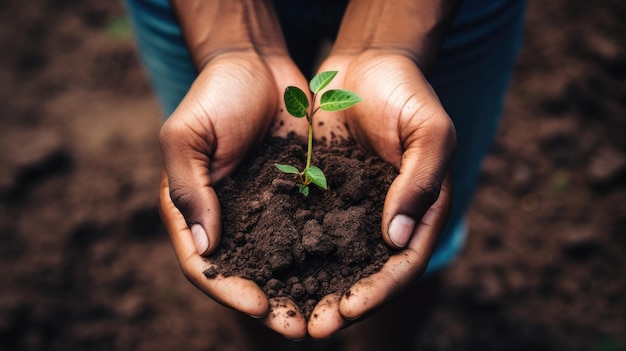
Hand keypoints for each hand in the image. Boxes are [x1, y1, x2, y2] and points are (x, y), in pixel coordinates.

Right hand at [158, 50, 309, 339]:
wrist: (258, 64)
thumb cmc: (214, 95)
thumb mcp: (186, 137)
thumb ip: (190, 190)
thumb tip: (207, 249)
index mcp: (194, 212)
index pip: (206, 265)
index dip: (230, 290)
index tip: (259, 306)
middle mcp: (229, 220)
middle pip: (246, 275)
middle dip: (272, 305)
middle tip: (300, 328)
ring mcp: (265, 213)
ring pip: (282, 263)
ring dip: (301, 291)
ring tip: (326, 314)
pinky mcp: (297, 199)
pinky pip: (310, 234)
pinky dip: (323, 258)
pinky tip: (345, 274)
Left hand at [307, 49, 456, 337]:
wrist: (368, 63)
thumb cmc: (407, 93)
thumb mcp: (429, 131)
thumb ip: (421, 182)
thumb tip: (397, 240)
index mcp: (420, 212)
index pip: (404, 264)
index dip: (379, 291)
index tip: (349, 309)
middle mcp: (387, 220)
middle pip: (368, 274)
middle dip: (342, 304)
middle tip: (314, 328)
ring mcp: (353, 211)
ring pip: (334, 261)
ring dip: (313, 289)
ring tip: (287, 312)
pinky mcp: (323, 196)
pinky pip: (308, 231)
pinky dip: (292, 254)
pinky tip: (269, 271)